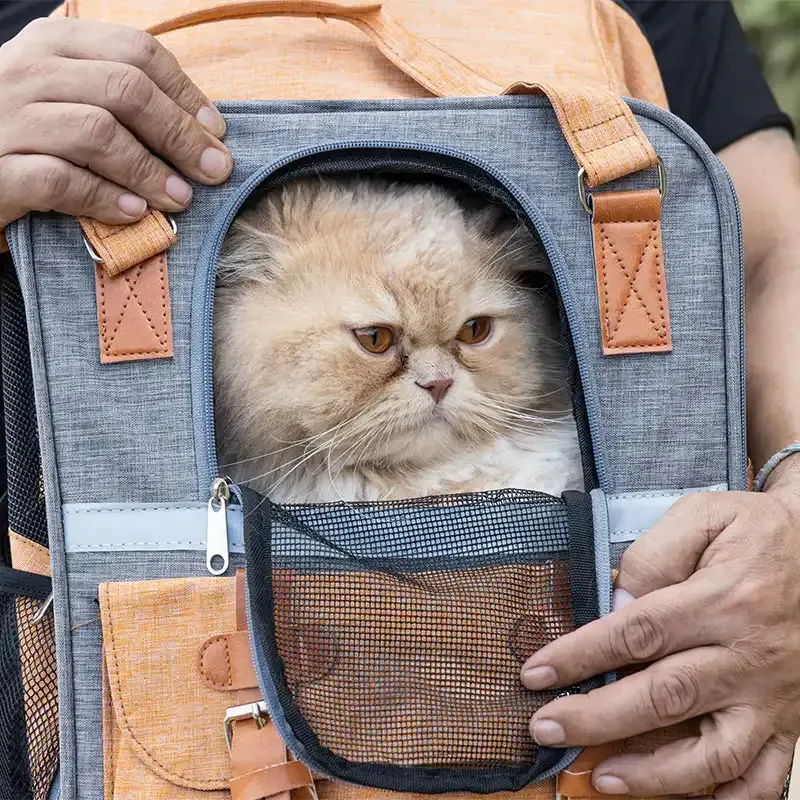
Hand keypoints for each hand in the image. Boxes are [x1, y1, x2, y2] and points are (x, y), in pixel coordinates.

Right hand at [0, 17, 231, 231]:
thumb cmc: (30, 137)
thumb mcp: (69, 99)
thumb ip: (121, 101)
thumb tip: (203, 132)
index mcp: (53, 44)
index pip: (136, 51)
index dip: (185, 94)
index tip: (215, 133)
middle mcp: (26, 71)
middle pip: (125, 89)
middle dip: (180, 134)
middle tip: (213, 171)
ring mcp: (6, 119)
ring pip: (97, 131)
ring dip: (149, 170)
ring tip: (180, 198)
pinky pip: (60, 179)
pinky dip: (105, 198)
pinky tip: (134, 213)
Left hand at [520, 474, 799, 797]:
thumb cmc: (755, 531)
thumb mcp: (703, 515)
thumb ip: (654, 554)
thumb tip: (617, 601)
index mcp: (723, 599)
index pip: (637, 633)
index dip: (580, 656)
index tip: (536, 673)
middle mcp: (749, 655)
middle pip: (664, 697)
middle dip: (596, 718)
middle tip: (544, 728)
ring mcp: (774, 696)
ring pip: (714, 753)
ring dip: (654, 774)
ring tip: (601, 778)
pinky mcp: (792, 720)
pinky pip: (766, 777)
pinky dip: (728, 799)